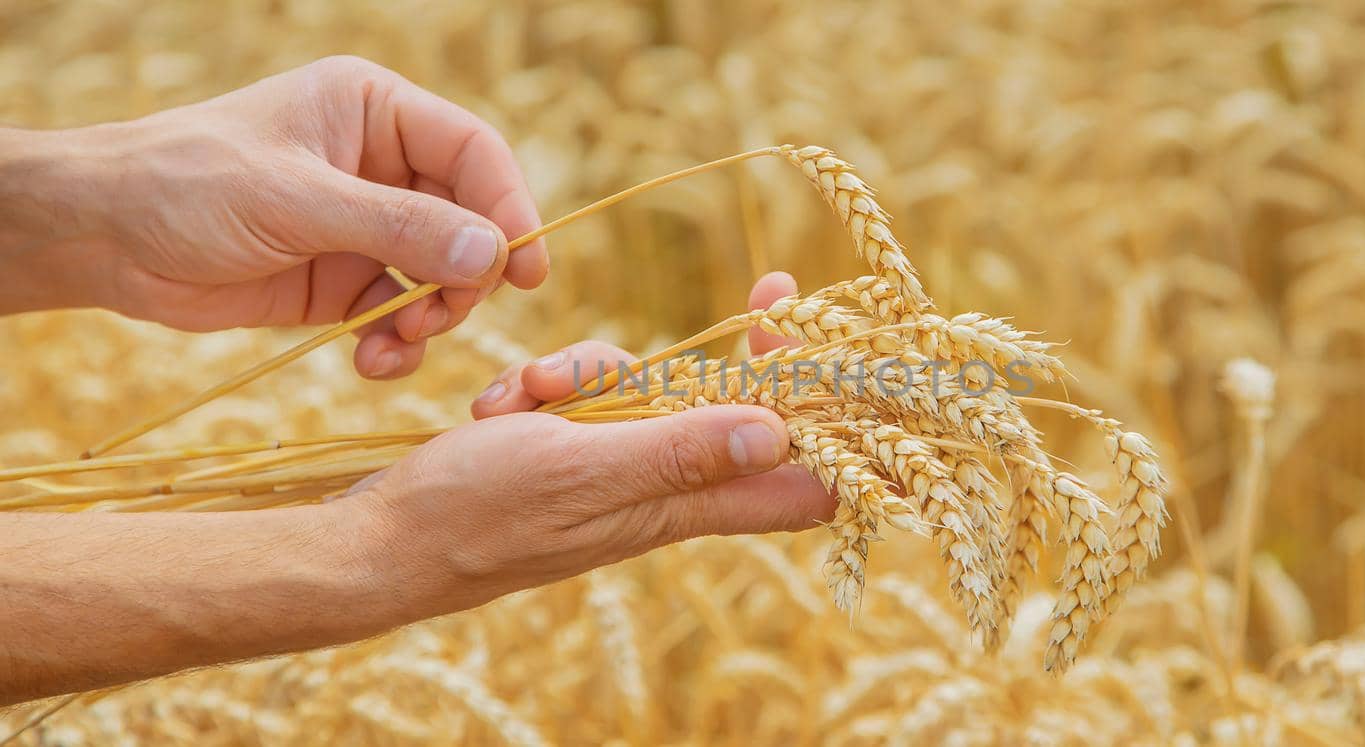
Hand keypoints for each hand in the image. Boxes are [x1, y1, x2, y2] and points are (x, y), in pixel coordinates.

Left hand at [0, 56, 545, 378]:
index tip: (526, 269)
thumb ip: (399, 227)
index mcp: (375, 112)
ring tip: (396, 343)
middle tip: (440, 315)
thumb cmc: (189, 185)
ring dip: (432, 317)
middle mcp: (382, 166)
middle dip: (465, 275)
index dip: (508, 207)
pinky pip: (401, 315)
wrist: (105, 239)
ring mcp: (366, 226)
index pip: (473, 153)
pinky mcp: (344, 282)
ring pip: (442, 276)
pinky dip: (398, 343)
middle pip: (470, 221)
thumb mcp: (297, 199)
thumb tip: (492, 256)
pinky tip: (372, 361)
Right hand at [341, 272, 828, 606]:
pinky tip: (503, 404)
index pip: (805, 483)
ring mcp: (620, 472)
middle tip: (770, 290)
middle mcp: (666, 493)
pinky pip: (593, 399)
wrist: (381, 544)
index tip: (847, 355)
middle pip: (743, 415)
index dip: (839, 426)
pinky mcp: (576, 456)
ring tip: (529, 393)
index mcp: (683, 505)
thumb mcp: (578, 469)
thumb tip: (778, 433)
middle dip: (735, 357)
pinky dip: (554, 386)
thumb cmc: (475, 515)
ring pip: (658, 393)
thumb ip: (676, 451)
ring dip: (601, 371)